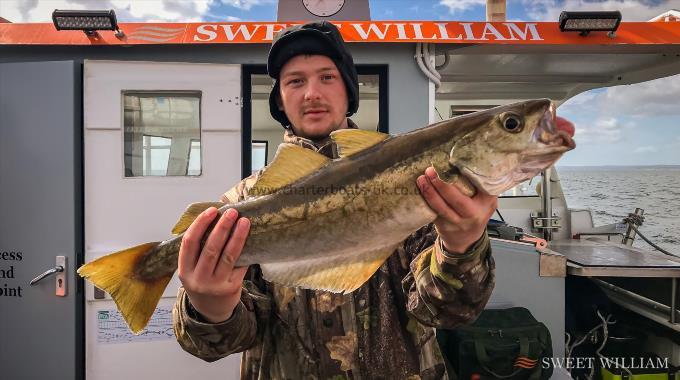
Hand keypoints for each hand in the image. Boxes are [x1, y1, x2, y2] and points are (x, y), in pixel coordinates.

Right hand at [177, 207, 250, 322]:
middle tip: (232, 212)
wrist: (211, 311)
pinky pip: (240, 265)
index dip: (200, 224)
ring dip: (237, 236)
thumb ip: (198, 251)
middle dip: (222, 227)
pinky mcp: (231, 288)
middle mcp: (198, 278)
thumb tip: (215, 218)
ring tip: (244, 221)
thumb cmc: (202, 282)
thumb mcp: (191, 270)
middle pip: (211, 248)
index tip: (212, 210)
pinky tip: (252, 239)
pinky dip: (245, 251)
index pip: (190, 242)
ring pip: (228, 256)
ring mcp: (215, 285)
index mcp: (184, 270)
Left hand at [417, 167, 496, 253]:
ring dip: (429, 192)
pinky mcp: (443, 226)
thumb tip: (468, 160)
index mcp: (487, 203)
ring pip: (440, 207)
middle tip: (431, 170)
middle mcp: (473, 214)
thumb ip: (481, 185)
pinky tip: (419, 189)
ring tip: (421, 179)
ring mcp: (457, 222)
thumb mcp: (487, 200)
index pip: (480, 186)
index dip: (467, 174)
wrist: (467, 240)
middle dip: (441, 184)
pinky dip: (425, 199)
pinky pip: (433, 211)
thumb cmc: (476, 213)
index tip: (455, 161)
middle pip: (456, 199)